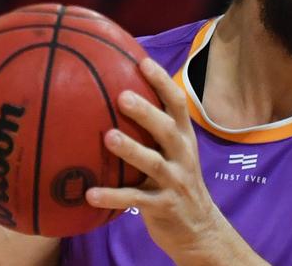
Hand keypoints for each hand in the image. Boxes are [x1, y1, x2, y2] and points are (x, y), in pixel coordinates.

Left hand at [85, 58, 264, 264]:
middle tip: (121, 96)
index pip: (178, 104)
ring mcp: (176, 182)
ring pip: (153, 163)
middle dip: (146, 112)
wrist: (200, 229)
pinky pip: (137, 200)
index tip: (142, 62)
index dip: (162, 82)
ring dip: (131, 149)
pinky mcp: (165, 207)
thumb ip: (155, 131)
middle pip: (168, 129)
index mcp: (185, 138)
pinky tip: (90, 193)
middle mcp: (184, 155)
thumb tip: (118, 100)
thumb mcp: (175, 153)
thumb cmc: (177, 182)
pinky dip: (114, 196)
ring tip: (108, 137)